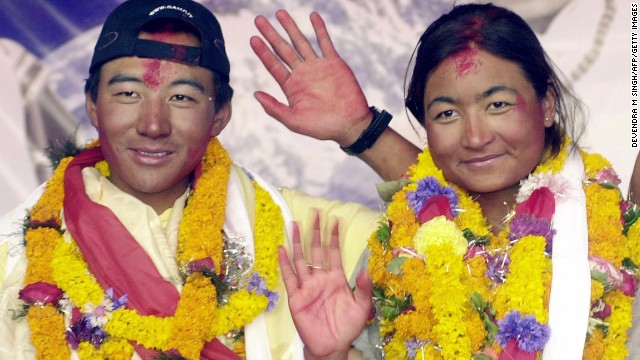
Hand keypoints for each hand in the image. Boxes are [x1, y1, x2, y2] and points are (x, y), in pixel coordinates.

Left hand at [251, 10, 370, 146]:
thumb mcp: (294, 121)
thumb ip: (274, 108)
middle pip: (283, 49)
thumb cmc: (322, 127)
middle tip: (258, 20)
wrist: (350, 124)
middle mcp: (302, 74)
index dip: (263, 52)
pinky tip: (312, 16)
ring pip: (301, 42)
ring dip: (291, 28)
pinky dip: (319, 29)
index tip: (253, 38)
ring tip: (280, 13)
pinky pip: (325, 43)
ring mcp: (318, 67)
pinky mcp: (334, 63)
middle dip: (271, 34)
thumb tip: (255, 94)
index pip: (273, 64)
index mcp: (291, 86)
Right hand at [278, 214, 372, 357]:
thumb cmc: (347, 326)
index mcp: (336, 278)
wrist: (332, 346)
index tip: (335, 219)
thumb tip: (367, 269)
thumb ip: (364, 289)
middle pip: (316, 250)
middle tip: (314, 212)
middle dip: (315, 231)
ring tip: (293, 224)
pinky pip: (289, 277)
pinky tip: (282, 249)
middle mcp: (320, 278)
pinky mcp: (296, 297)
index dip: (333, 236)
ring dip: (297, 242)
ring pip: (301, 259)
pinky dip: (285, 263)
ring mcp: (307, 286)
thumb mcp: (362, 307)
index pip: (333, 252)